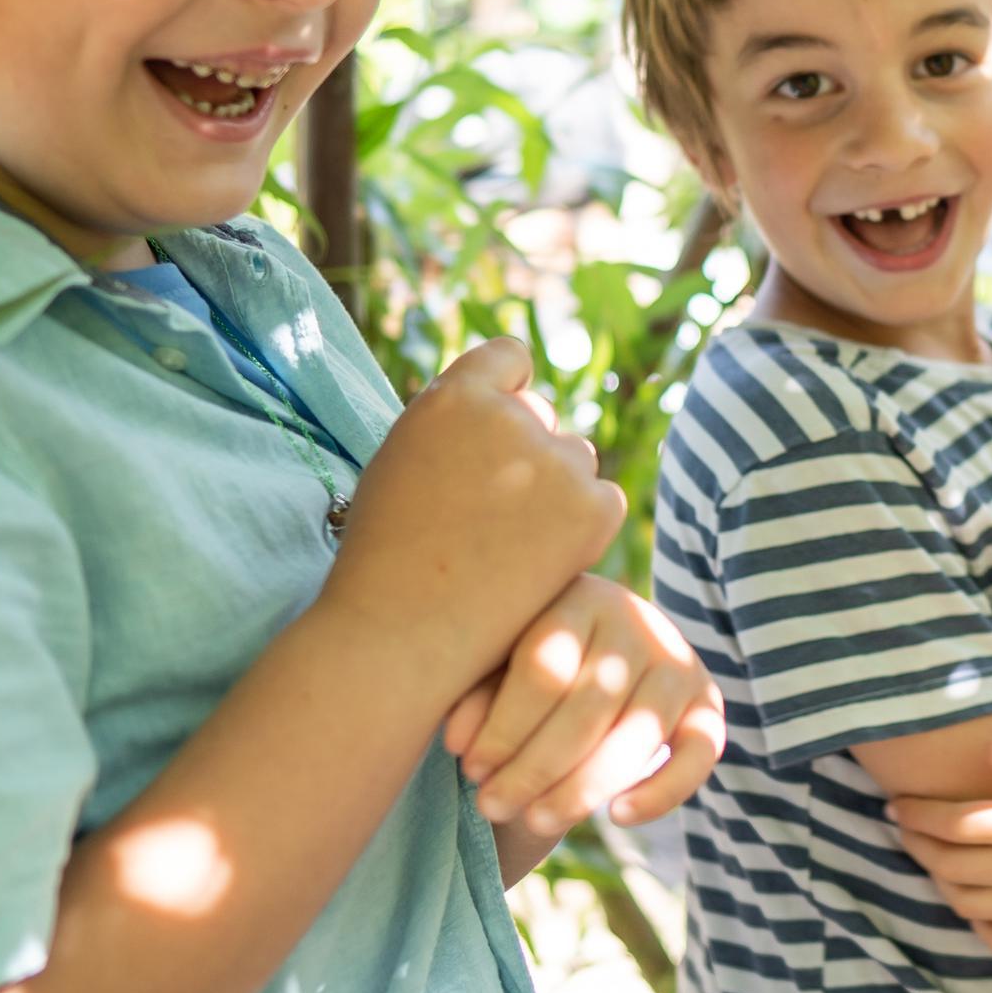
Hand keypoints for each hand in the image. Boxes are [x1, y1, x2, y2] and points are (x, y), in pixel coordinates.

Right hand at [330, 340, 623, 679]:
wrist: (400, 634)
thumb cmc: (387, 554)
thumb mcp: (403, 458)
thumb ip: (455, 421)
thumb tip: (510, 398)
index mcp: (455, 397)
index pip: (509, 358)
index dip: (505, 391)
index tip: (494, 431)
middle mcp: (512, 418)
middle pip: (542, 416)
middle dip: (524, 452)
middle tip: (487, 515)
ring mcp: (558, 464)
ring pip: (575, 458)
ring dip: (554, 488)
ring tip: (504, 544)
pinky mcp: (594, 510)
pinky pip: (604, 500)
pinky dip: (582, 526)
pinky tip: (538, 561)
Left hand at [448, 575, 726, 830]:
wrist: (599, 651)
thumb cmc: (527, 661)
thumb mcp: (495, 664)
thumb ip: (476, 695)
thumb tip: (459, 742)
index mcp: (580, 598)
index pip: (545, 667)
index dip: (504, 726)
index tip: (467, 766)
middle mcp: (640, 624)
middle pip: (589, 706)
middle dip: (535, 767)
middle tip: (491, 805)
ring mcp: (680, 664)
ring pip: (638, 736)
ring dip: (583, 788)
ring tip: (536, 820)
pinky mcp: (708, 706)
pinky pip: (699, 755)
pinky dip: (663, 791)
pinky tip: (618, 817)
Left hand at [889, 740, 991, 953]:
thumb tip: (991, 748)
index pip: (951, 824)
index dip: (916, 814)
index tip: (898, 804)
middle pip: (948, 864)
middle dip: (915, 844)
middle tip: (903, 827)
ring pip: (963, 901)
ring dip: (939, 879)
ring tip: (934, 858)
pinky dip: (974, 919)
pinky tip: (974, 899)